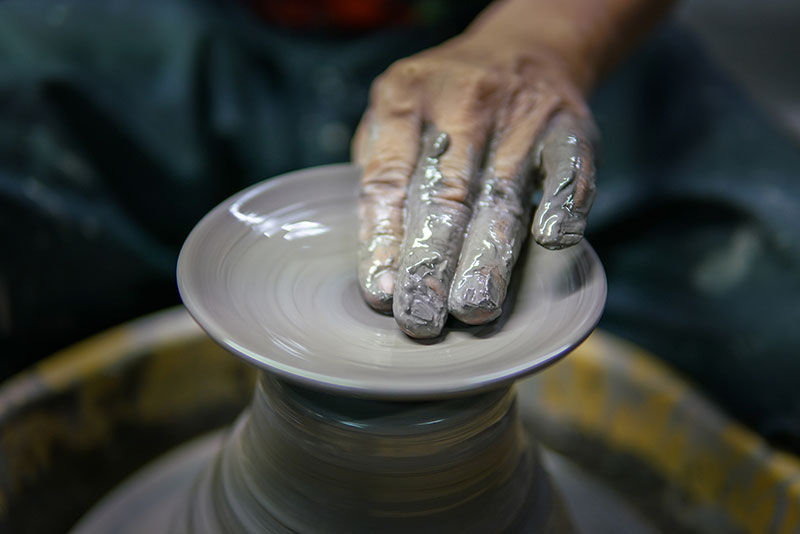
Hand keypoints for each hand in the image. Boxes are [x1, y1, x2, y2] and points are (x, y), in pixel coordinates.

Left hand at [353, 37, 596, 337]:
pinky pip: (567, 168)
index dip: (384, 241)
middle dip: (431, 263)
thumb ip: (381, 167)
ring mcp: (519, 113)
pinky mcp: (568, 126)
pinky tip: (551, 242)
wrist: (522, 49)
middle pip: (444, 194)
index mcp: (405, 97)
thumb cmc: (445, 99)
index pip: (389, 180)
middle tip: (422, 319)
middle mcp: (461, 101)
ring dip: (489, 255)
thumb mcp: (395, 112)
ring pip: (501, 193)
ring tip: (474, 306)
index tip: (382, 295)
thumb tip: (377, 256)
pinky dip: (562, 204)